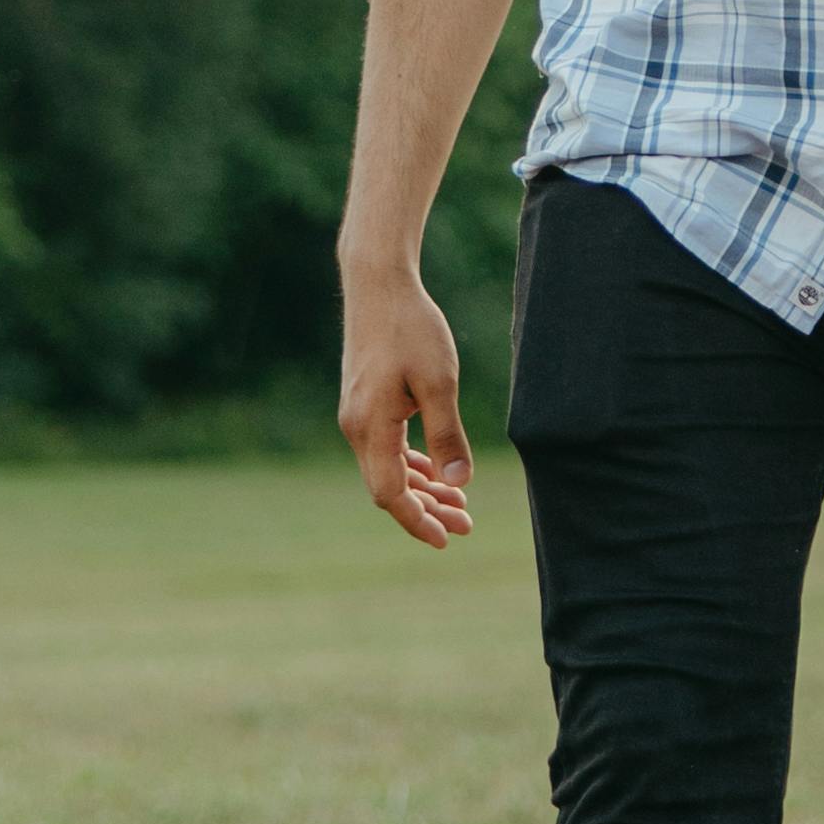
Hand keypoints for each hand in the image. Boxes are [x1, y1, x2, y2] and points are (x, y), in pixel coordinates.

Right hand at [338, 260, 476, 545]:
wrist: (378, 285)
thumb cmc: (411, 328)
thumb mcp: (439, 382)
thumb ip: (447, 435)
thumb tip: (459, 484)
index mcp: (370, 427)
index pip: (390, 494)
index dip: (418, 521)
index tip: (448, 538)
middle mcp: (356, 427)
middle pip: (389, 487)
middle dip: (427, 510)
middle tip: (467, 524)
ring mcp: (358, 415)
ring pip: (389, 469)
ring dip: (422, 488)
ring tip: (460, 502)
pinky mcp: (365, 403)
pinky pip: (387, 448)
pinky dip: (412, 464)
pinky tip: (437, 472)